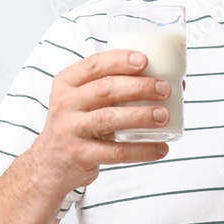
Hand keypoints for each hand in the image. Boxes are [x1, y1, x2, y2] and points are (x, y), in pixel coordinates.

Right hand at [30, 50, 171, 192]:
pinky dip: (141, 150)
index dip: (120, 60)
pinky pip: (115, 152)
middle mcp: (64, 104)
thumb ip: (115, 88)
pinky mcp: (79, 155)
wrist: (50, 164)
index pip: (94, 64)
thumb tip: (173, 82)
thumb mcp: (84, 100)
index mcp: (66, 82)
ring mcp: (69, 130)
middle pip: (104, 89)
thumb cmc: (80, 122)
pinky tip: (161, 148)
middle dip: (139, 87)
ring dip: (140, 116)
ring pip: (108, 118)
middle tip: (164, 89)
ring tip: (164, 116)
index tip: (145, 60)